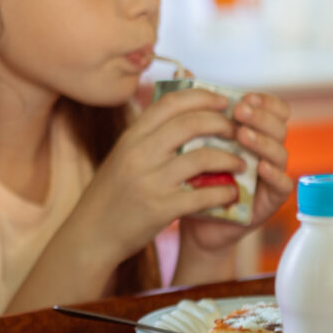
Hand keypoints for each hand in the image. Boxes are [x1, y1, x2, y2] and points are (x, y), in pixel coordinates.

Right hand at [86, 88, 260, 256]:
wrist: (90, 235)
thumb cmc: (111, 195)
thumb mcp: (122, 157)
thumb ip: (148, 137)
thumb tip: (185, 116)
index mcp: (131, 137)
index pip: (170, 103)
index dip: (201, 97)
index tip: (222, 101)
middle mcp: (139, 154)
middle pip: (191, 123)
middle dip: (222, 124)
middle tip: (237, 132)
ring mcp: (150, 182)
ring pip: (202, 157)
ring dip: (230, 159)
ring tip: (241, 164)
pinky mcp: (160, 209)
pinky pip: (203, 195)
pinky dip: (223, 192)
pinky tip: (231, 193)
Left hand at [179, 91, 292, 255]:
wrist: (188, 218)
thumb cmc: (192, 175)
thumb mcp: (190, 141)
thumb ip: (193, 110)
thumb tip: (184, 72)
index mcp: (253, 132)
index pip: (272, 108)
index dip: (264, 100)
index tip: (243, 97)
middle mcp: (267, 150)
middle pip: (279, 125)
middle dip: (260, 116)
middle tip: (240, 111)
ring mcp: (271, 175)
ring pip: (281, 152)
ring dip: (262, 140)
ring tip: (243, 135)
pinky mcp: (270, 201)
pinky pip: (282, 185)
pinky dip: (273, 174)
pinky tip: (258, 166)